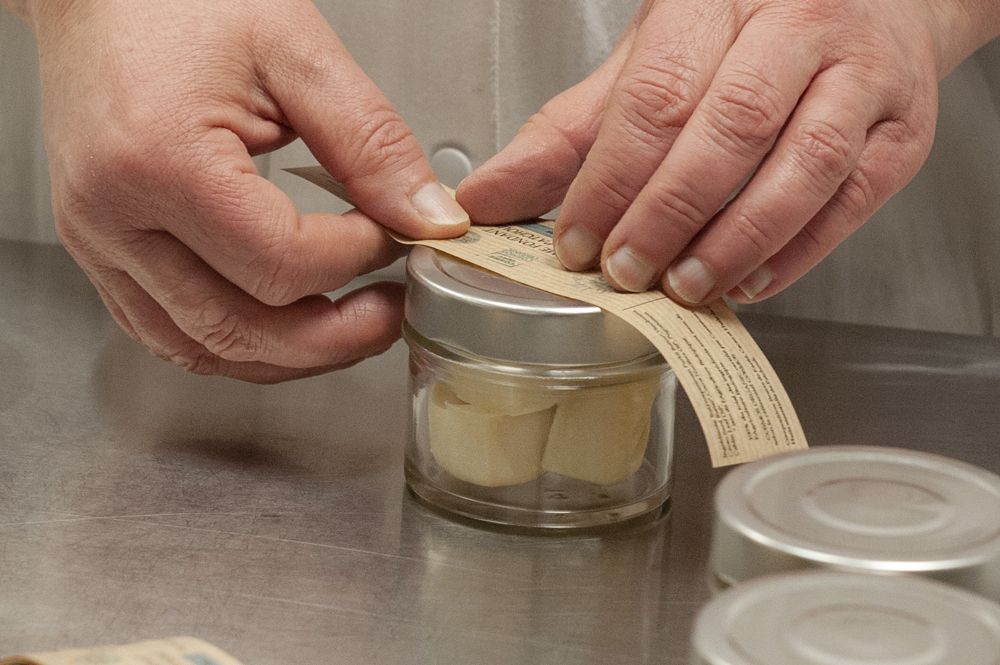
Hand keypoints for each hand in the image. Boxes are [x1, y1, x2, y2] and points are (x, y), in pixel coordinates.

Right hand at [24, 0, 468, 381]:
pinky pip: (171, 332)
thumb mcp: (296, 53)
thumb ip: (371, 142)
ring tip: (349, 324)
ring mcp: (99, 244)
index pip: (281, 264)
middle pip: (239, 328)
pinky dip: (240, 343)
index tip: (393, 234)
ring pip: (203, 348)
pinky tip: (287, 324)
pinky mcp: (102, 253)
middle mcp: (113, 217)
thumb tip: (428, 217)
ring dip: (290, 354)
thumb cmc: (178, 3)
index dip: (355, 260)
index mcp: (159, 161)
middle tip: (389, 312)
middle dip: (333, 337)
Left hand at [458, 0, 998, 304]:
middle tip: (625, 272)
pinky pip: (851, 199)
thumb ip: (570, 132)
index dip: (610, 181)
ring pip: (799, 168)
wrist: (868, 1)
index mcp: (714, 0)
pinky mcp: (901, 130)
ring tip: (684, 288)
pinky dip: (797, 252)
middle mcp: (796, 25)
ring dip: (734, 242)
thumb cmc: (744, 33)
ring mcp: (860, 75)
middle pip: (726, 131)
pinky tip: (748, 281)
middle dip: (666, 216)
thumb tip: (486, 197)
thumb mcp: (648, 62)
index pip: (655, 97)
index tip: (576, 242)